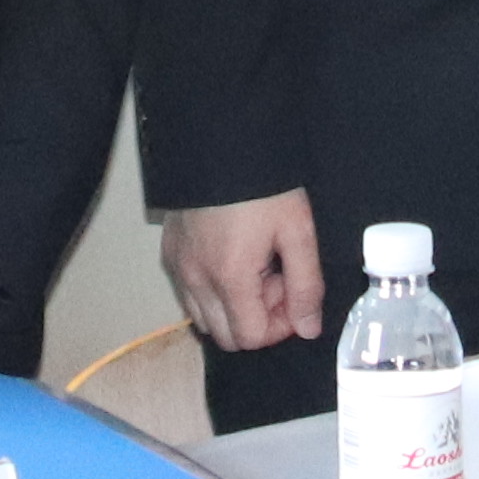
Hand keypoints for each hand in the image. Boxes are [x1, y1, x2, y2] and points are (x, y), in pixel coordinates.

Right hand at [156, 190, 322, 354]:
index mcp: (229, 277)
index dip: (280, 326)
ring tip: (256, 268)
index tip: (294, 293)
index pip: (251, 337)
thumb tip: (309, 328)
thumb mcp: (298, 231)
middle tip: (277, 280)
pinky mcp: (170, 251)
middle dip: (257, 319)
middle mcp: (196, 279)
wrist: (222, 140)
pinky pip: (189, 295)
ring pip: (204, 319)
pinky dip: (212, 293)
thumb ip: (307, 285)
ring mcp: (179, 266)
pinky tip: (233, 258)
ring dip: (234, 308)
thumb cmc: (265, 184)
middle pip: (226, 336)